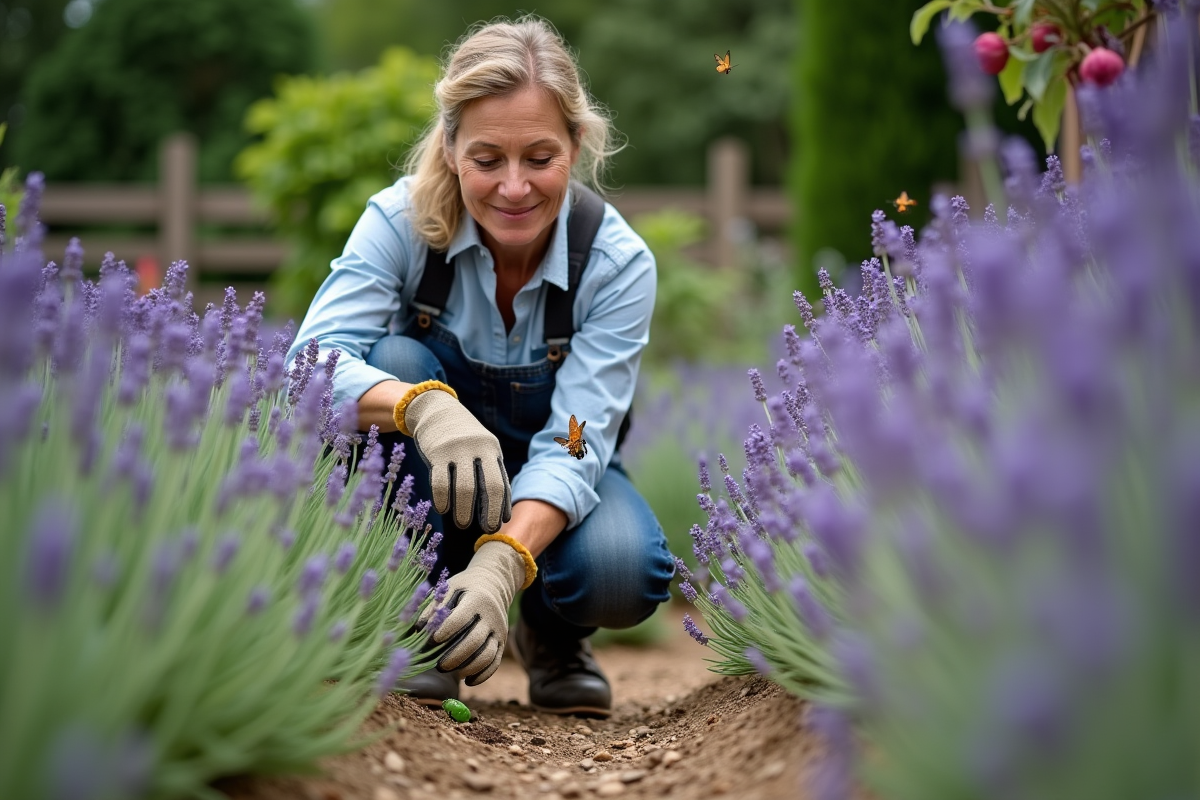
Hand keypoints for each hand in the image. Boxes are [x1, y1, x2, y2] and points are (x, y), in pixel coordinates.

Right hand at [402, 388, 511, 531]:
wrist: (435, 408)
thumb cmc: (462, 438)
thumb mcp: (481, 449)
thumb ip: (490, 474)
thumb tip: (503, 514)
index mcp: (492, 450)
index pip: (502, 483)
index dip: (502, 506)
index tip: (498, 524)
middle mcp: (478, 449)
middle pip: (490, 486)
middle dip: (490, 511)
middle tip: (487, 529)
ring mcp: (458, 450)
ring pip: (465, 487)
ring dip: (464, 510)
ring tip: (462, 524)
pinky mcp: (437, 452)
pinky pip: (440, 482)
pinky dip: (442, 499)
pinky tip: (443, 509)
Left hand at [418, 540, 528, 684]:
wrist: (495, 583)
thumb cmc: (465, 587)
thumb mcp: (450, 587)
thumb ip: (433, 606)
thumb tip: (418, 629)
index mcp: (477, 599)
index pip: (461, 618)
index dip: (446, 630)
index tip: (432, 640)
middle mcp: (491, 616)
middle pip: (475, 640)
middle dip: (455, 656)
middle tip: (439, 666)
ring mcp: (499, 631)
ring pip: (488, 655)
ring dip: (469, 668)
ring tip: (453, 674)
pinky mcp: (502, 642)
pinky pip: (495, 663)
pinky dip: (482, 675)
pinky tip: (467, 681)